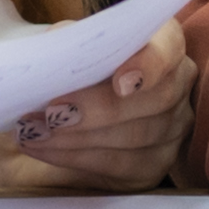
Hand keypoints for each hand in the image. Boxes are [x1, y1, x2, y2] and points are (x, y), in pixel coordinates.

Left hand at [0, 25, 198, 194]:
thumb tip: (57, 52)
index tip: (120, 82)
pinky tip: (41, 147)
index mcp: (158, 43)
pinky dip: (75, 156)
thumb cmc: (55, 75)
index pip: (169, 46)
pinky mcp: (151, 165)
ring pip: (139, 134)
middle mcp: (173, 84)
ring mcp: (169, 129)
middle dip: (102, 107)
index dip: (151, 63)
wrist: (38, 120)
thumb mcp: (55, 51)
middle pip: (158, 97)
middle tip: (54, 112)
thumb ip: (63, 45)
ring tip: (35, 129)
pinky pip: (121, 165)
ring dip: (79, 135)